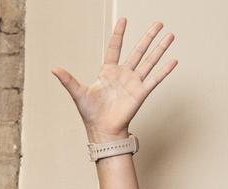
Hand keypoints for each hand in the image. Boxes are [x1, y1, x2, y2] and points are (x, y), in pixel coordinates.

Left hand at [52, 18, 176, 142]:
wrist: (102, 129)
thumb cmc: (90, 113)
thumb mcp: (78, 93)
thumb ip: (68, 80)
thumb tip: (53, 69)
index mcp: (108, 72)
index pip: (114, 48)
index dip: (119, 34)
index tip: (123, 20)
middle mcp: (123, 74)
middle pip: (138, 51)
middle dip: (148, 37)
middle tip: (158, 23)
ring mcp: (134, 82)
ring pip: (149, 61)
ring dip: (160, 48)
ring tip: (170, 35)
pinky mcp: (141, 93)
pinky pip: (154, 79)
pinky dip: (164, 70)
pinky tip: (173, 60)